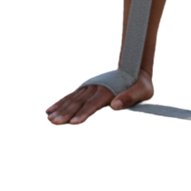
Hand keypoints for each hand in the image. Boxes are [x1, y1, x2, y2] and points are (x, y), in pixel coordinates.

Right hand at [43, 68, 157, 126]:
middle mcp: (98, 87)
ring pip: (72, 98)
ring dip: (59, 108)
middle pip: (79, 102)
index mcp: (110, 90)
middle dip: (65, 114)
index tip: (73, 123)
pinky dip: (59, 100)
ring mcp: (91, 85)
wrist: (138, 66)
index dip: (84, 114)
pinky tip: (48, 108)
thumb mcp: (143, 91)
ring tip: (47, 118)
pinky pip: (71, 94)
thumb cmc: (142, 84)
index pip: (94, 104)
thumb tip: (114, 107)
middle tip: (53, 123)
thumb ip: (129, 98)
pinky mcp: (87, 86)